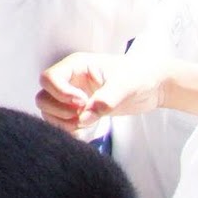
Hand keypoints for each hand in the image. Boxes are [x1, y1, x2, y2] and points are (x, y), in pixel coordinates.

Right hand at [37, 52, 164, 133]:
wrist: (153, 85)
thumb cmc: (139, 76)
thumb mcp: (125, 85)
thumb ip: (105, 100)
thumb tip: (84, 118)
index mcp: (76, 66)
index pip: (49, 78)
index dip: (61, 94)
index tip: (83, 102)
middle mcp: (69, 80)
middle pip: (43, 96)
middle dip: (59, 110)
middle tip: (83, 116)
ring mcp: (72, 95)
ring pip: (48, 110)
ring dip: (61, 122)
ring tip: (83, 125)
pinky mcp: (79, 110)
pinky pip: (61, 121)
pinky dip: (68, 129)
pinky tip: (84, 132)